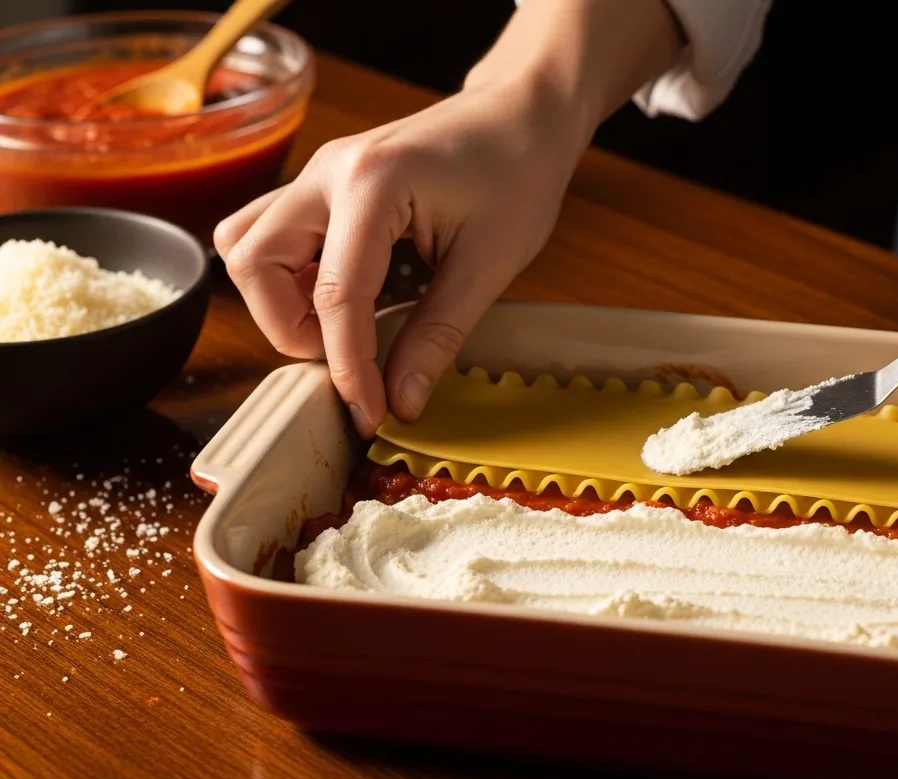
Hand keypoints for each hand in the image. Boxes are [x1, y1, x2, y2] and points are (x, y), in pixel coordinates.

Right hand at [214, 79, 586, 435]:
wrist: (522, 116)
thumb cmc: (518, 173)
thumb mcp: (490, 264)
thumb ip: (438, 335)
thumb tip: (402, 400)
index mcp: (373, 184)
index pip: (336, 294)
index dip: (347, 367)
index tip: (368, 414)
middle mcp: (328, 171)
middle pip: (254, 261)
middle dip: (289, 329)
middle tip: (348, 359)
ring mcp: (319, 173)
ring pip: (247, 243)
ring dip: (278, 300)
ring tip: (341, 328)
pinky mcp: (323, 185)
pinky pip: (272, 233)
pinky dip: (290, 277)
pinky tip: (345, 297)